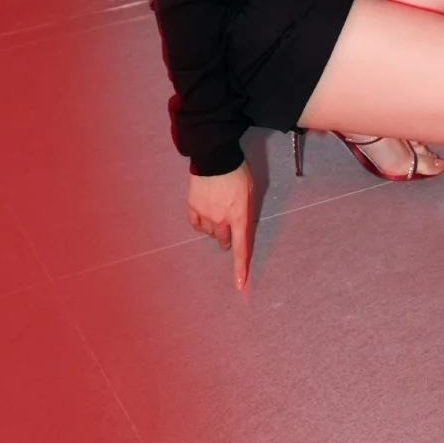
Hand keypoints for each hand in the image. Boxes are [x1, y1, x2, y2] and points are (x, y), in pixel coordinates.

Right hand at [187, 162, 253, 289]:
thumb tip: (243, 227)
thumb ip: (247, 212)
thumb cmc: (238, 173)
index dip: (240, 268)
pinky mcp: (192, 208)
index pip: (241, 248)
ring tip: (218, 210)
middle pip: (224, 241)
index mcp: (239, 216)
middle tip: (230, 225)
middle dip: (228, 238)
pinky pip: (196, 225)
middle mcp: (222, 220)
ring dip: (215, 228)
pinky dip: (201, 224)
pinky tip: (204, 214)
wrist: (215, 157)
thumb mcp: (250, 192)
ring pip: (210, 233)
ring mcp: (205, 215)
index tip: (239, 285)